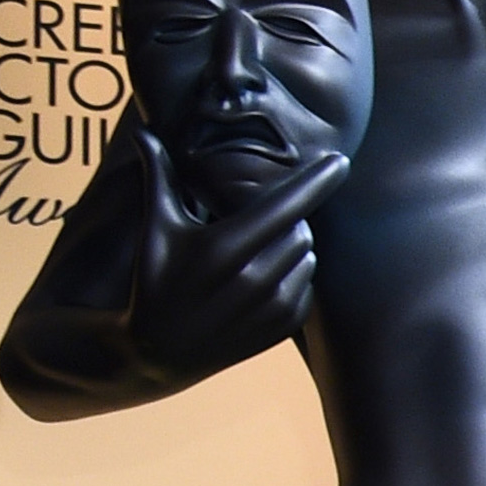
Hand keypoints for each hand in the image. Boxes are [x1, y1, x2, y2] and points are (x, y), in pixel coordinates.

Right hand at [125, 128, 348, 380]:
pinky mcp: (281, 328)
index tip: (341, 160)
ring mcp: (269, 308)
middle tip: (253, 227)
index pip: (285, 205)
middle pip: (300, 227)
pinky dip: (294, 276)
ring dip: (291, 247)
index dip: (316, 180)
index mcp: (224, 248)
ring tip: (253, 256)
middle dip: (286, 220)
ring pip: (308, 255)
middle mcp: (252, 280)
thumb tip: (144, 132)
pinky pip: (309, 284)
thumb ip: (158, 176)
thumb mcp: (157, 229)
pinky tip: (261, 281)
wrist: (157, 353)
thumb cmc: (155, 279)